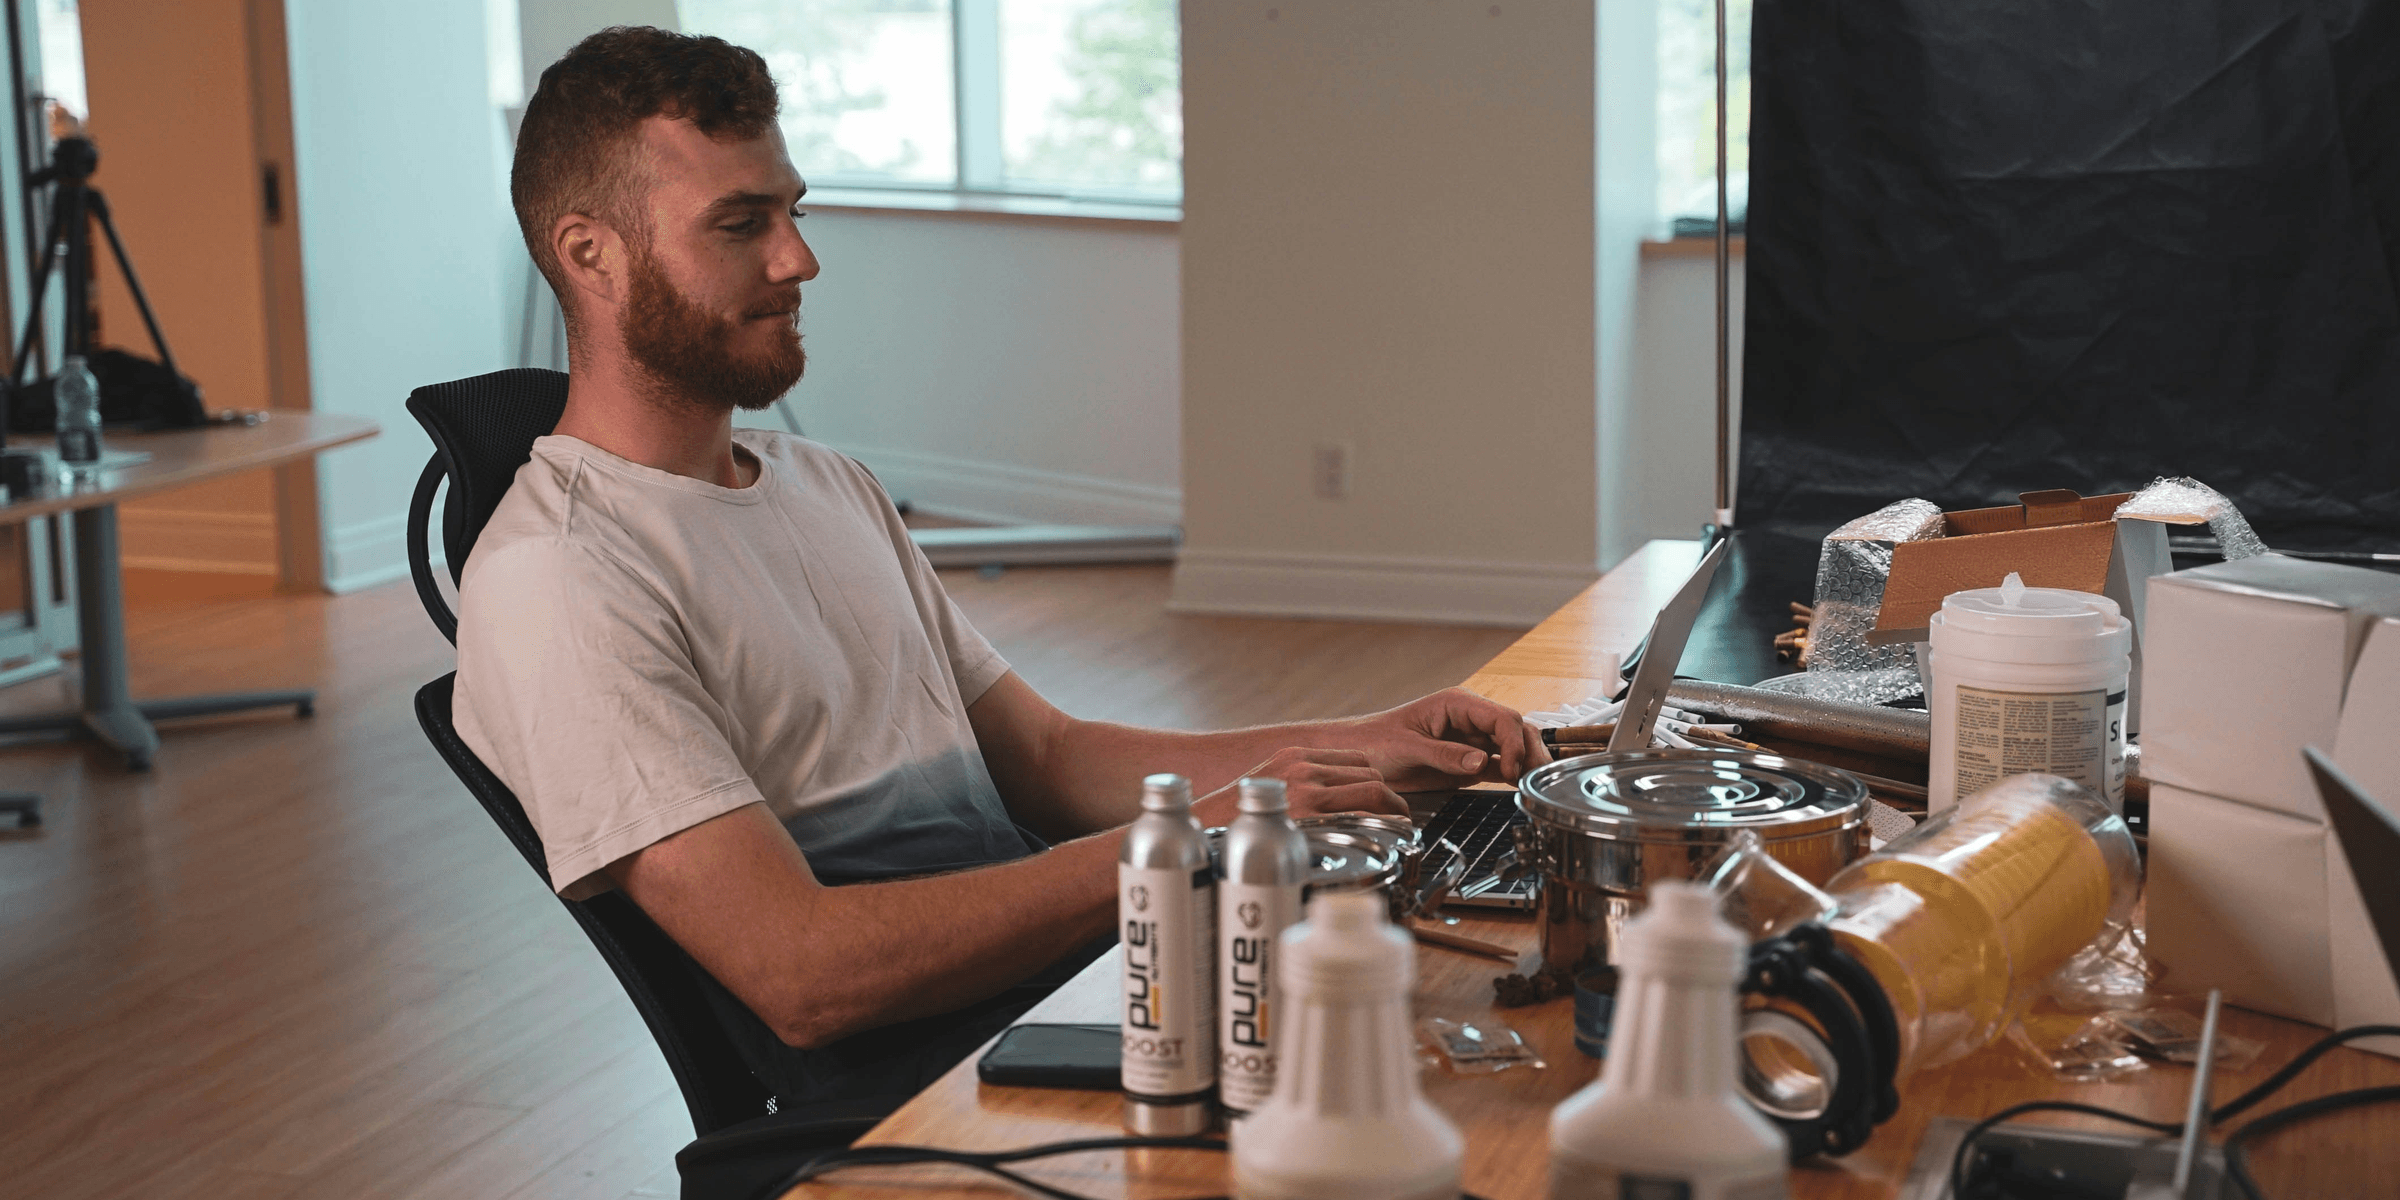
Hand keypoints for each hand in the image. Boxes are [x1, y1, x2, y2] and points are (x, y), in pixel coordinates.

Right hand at [1194, 747, 1408, 825]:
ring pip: (1374, 789)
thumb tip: (1328, 801)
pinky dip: (1383, 824)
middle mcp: (1303, 768)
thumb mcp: (1268, 787)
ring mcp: (1309, 792)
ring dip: (1392, 809)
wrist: (1206, 832)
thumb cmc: (1234, 819)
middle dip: (1388, 796)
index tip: (1381, 797)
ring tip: (1398, 827)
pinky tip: (1386, 837)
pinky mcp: (1311, 817)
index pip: (1355, 758)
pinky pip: (1363, 814)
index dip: (1374, 779)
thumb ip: (1297, 785)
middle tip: (1396, 816)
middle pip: (1370, 772)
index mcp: (1294, 756)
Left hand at [1337, 687, 1551, 792]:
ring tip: (1534, 786)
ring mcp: (1472, 740)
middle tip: (1536, 779)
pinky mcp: (1469, 762)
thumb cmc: (1375, 742)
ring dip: (1526, 763)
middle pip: (1516, 729)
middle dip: (1530, 751)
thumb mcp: (1406, 747)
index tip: (1512, 768)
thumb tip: (1479, 762)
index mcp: (1456, 704)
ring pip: (1513, 746)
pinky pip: (1500, 765)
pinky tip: (1520, 787)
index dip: (1513, 742)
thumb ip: (1444, 754)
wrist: (1358, 755)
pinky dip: (1513, 775)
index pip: (1502, 717)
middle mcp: (1470, 719)